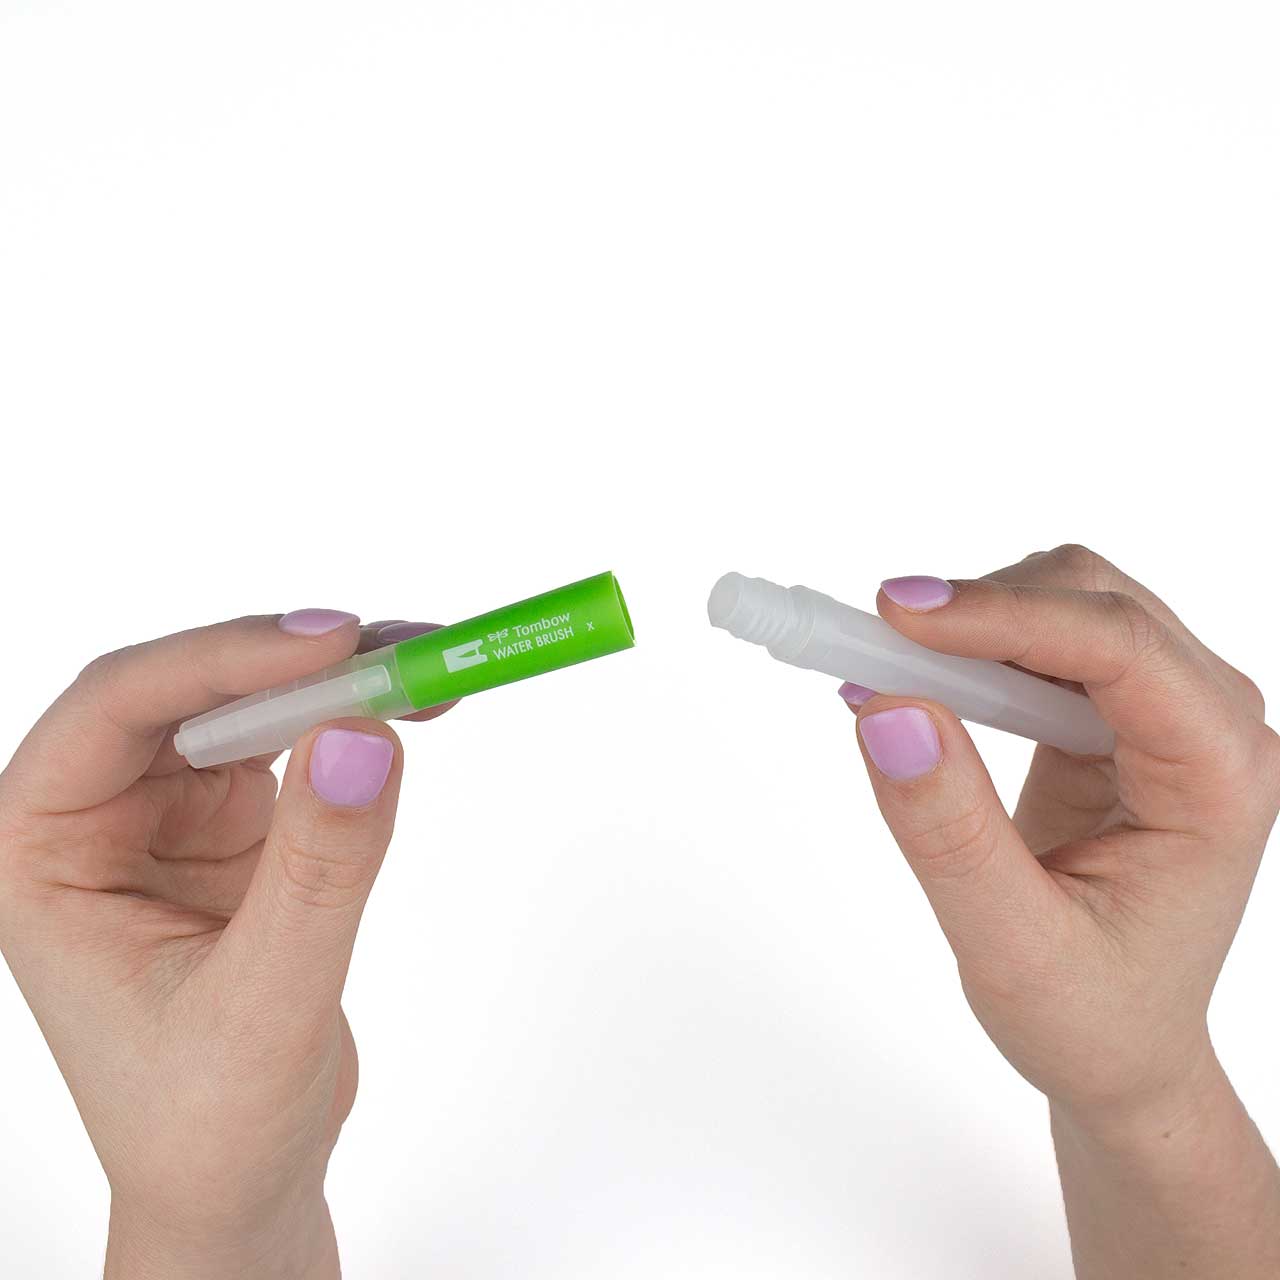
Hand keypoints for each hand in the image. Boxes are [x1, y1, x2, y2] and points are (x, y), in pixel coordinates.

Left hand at [0, 611, 450, 1278]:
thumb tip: (365, 738)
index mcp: (41, 853)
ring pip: (252, 705)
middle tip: (400, 651)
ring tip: (425, 672)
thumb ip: (315, 872)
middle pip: (192, 690)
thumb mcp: (262, 1003)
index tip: (334, 642)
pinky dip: (356, 723)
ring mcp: (170, 816)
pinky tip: (409, 713)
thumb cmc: (208, 1123)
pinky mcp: (241, 828)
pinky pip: (299, 744)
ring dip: (337, 682)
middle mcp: (98, 817)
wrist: (240, 1178)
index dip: (223, 660)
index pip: (117, 711)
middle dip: (296, 663)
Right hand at [841, 545, 1279, 1276]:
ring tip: (888, 669)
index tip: (895, 614)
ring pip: (1066, 601)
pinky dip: (969, 648)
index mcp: (1221, 783)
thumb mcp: (1012, 946)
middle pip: (1096, 602)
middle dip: (980, 609)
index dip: (1005, 616)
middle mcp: (1212, 729)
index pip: (1122, 651)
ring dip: (972, 622)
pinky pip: (1040, 641)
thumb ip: (952, 832)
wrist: (1121, 1049)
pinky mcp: (1114, 717)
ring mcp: (1167, 715)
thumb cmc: (1092, 1017)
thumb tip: (889, 709)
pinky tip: (915, 684)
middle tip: (871, 641)